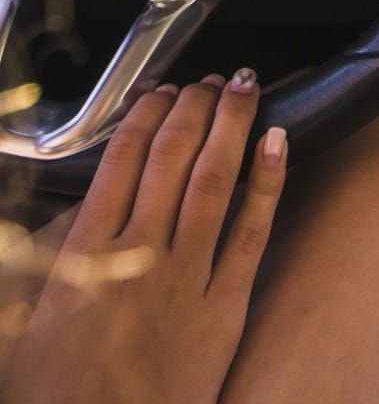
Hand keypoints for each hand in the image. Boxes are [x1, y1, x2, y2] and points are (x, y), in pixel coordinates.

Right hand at [7, 71, 286, 403]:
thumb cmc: (54, 396)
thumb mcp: (27, 320)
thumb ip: (53, 258)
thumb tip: (75, 209)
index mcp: (84, 258)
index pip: (122, 161)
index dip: (147, 114)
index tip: (162, 90)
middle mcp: (138, 258)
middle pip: (173, 159)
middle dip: (194, 107)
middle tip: (211, 78)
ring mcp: (184, 281)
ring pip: (214, 182)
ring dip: (230, 126)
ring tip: (243, 88)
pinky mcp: (224, 308)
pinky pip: (252, 232)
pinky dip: (267, 181)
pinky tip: (279, 140)